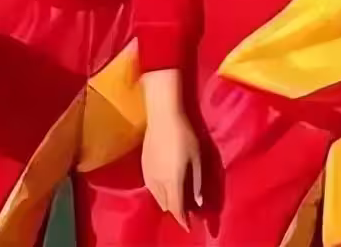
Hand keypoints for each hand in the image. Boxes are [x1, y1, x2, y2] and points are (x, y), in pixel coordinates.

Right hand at [142, 109, 202, 229]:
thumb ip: (196, 182)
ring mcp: (148, 174)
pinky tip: (165, 185)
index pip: (177, 209)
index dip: (183, 220)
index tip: (189, 226)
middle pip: (166, 205)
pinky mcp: (143, 165)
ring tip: (176, 197)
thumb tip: (198, 202)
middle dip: (176, 210)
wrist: (162, 115)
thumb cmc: (184, 135)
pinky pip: (150, 187)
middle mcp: (158, 182)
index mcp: (173, 182)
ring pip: (156, 197)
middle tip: (186, 209)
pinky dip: (159, 192)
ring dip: (166, 201)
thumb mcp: (196, 158)